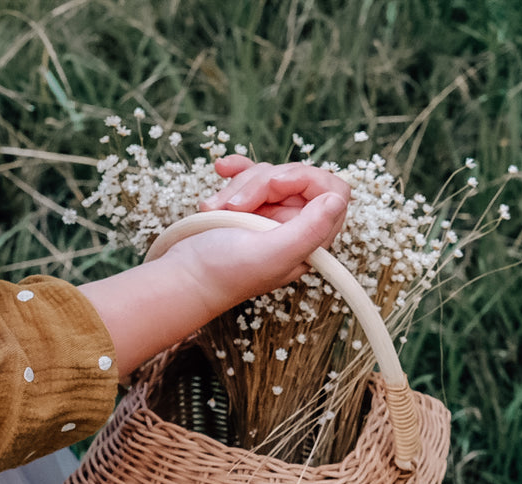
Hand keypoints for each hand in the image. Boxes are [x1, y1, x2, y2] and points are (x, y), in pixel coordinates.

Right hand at [78, 158, 350, 375]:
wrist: (184, 277)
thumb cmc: (224, 272)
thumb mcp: (272, 253)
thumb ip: (309, 230)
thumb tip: (338, 199)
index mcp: (311, 242)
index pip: (331, 192)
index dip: (306, 179)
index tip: (275, 183)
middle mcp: (296, 228)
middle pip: (296, 179)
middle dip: (262, 184)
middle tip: (235, 206)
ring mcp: (271, 216)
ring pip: (269, 175)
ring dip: (238, 186)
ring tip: (217, 209)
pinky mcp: (248, 207)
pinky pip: (250, 174)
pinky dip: (234, 170)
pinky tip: (220, 169)